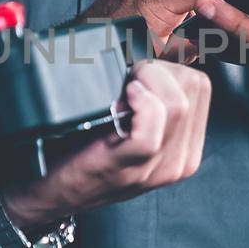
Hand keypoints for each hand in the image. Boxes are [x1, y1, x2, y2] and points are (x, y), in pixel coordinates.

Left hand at [0, 61, 210, 229]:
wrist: (48, 193)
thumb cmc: (83, 152)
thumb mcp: (130, 126)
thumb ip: (151, 100)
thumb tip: (154, 53)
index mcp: (186, 149)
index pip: (200, 86)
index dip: (167, 67)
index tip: (138, 73)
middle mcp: (180, 162)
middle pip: (193, 88)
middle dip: (159, 70)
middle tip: (127, 80)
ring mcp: (157, 169)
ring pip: (177, 104)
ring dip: (146, 82)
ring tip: (122, 90)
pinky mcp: (129, 169)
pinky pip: (151, 130)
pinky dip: (138, 104)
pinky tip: (120, 100)